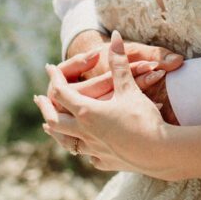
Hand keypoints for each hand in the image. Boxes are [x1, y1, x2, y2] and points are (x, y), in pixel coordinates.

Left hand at [36, 31, 173, 172]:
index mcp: (87, 112)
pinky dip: (83, 149)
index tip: (50, 68)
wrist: (160, 153)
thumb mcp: (129, 89)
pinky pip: (89, 156)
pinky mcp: (106, 162)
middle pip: (55, 120)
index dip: (55, 78)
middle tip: (40, 99)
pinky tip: (86, 148)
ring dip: (57, 131)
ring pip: (67, 141)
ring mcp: (93, 150)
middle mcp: (84, 132)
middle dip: (46, 108)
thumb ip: (119, 63)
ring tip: (51, 125)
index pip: (62, 92)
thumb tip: (115, 37)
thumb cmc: (144, 119)